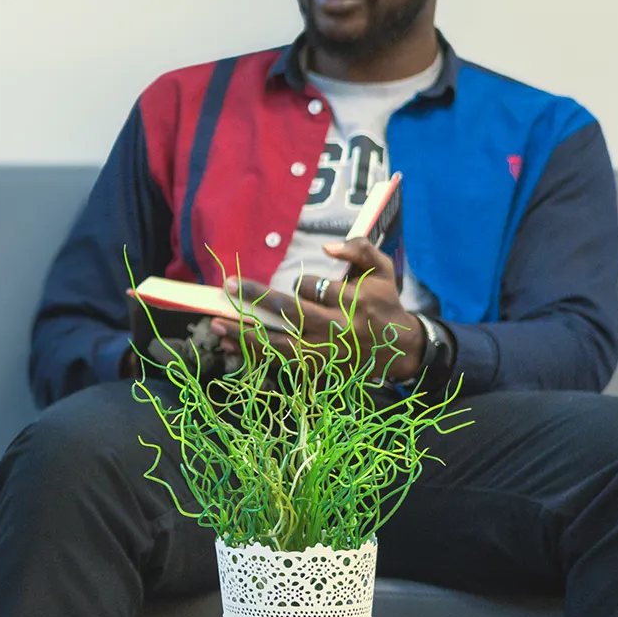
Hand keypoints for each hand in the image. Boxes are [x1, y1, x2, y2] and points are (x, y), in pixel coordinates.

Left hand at [212, 237, 422, 380]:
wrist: (400, 349)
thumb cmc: (384, 304)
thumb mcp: (383, 271)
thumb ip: (361, 249)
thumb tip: (327, 247)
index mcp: (354, 303)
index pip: (315, 288)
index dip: (301, 283)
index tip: (295, 283)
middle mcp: (337, 330)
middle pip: (291, 313)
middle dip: (257, 300)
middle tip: (229, 286)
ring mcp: (325, 354)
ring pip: (279, 343)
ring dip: (245, 334)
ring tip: (217, 323)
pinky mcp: (318, 370)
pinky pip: (279, 362)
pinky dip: (253, 355)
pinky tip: (229, 346)